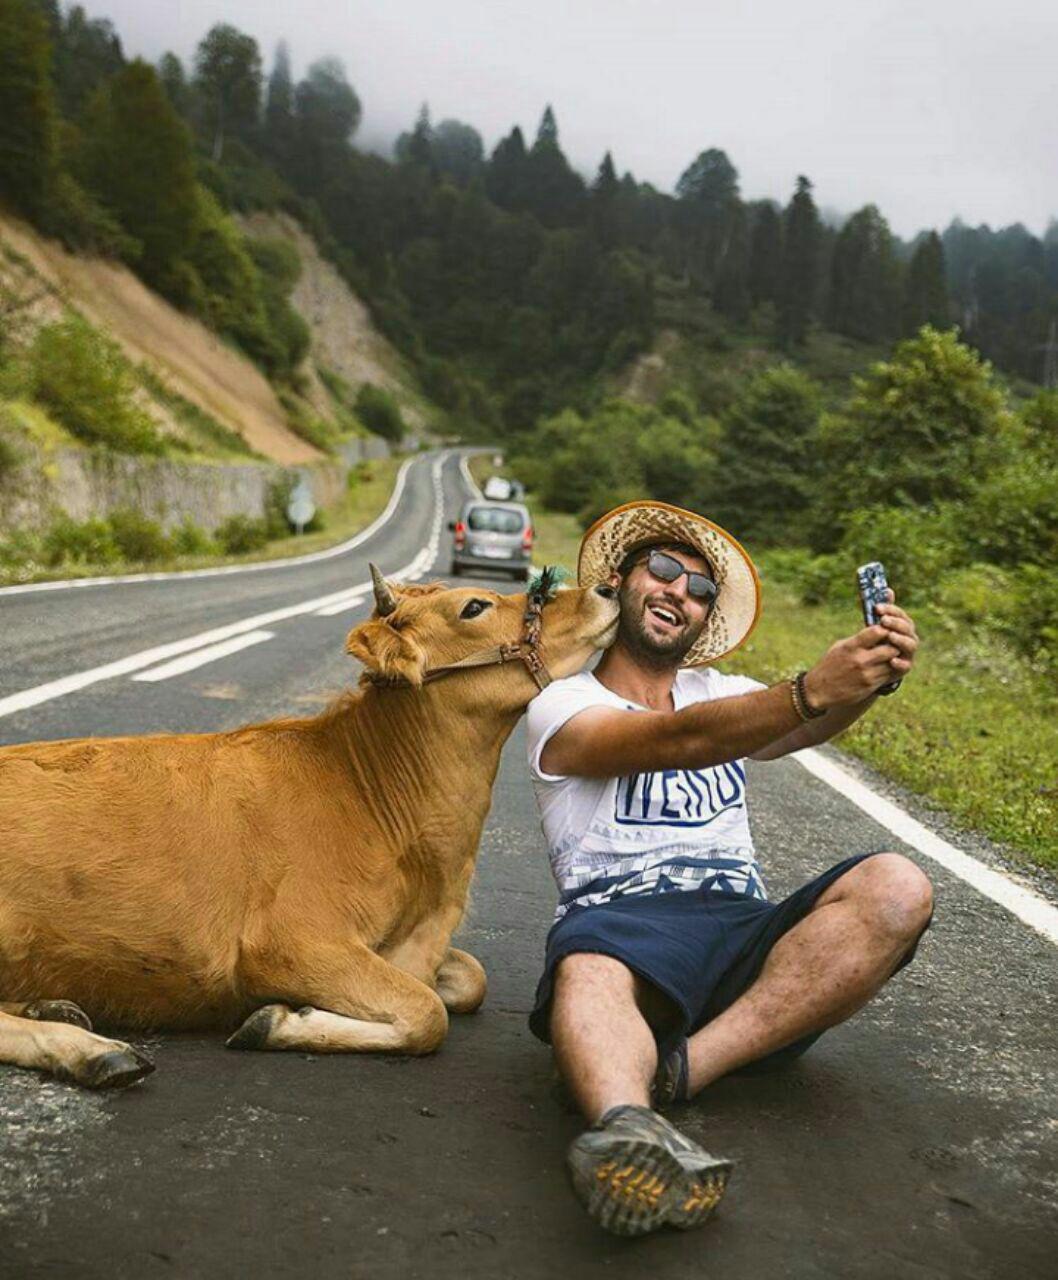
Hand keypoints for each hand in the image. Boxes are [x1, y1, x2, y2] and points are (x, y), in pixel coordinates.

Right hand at [803, 591, 918, 709]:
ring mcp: (867, 674)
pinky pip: (888, 675)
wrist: (819, 690)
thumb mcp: (840, 647)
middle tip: (893, 643)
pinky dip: (890, 670)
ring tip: (889, 655)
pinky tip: (885, 667)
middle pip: (890, 648)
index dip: (885, 629)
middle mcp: (860, 660)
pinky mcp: (870, 686)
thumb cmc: (830, 665)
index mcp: (851, 647)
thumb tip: (878, 629)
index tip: (885, 629)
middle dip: (894, 645)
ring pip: (892, 663)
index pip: (877, 631)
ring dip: (894, 658)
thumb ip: (859, 639)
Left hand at [874, 591, 918, 680]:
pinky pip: (906, 666)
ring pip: (910, 644)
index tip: (877, 608)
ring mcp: (907, 653)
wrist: (872, 665)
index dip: (891, 609)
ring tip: (889, 636)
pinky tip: (892, 660)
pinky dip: (900, 662)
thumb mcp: (875, 626)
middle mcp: (908, 638)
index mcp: (902, 625)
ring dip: (901, 639)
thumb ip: (882, 610)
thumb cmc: (875, 641)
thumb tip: (887, 589)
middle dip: (896, 623)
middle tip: (883, 620)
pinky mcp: (903, 668)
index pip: (900, 614)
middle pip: (907, 628)